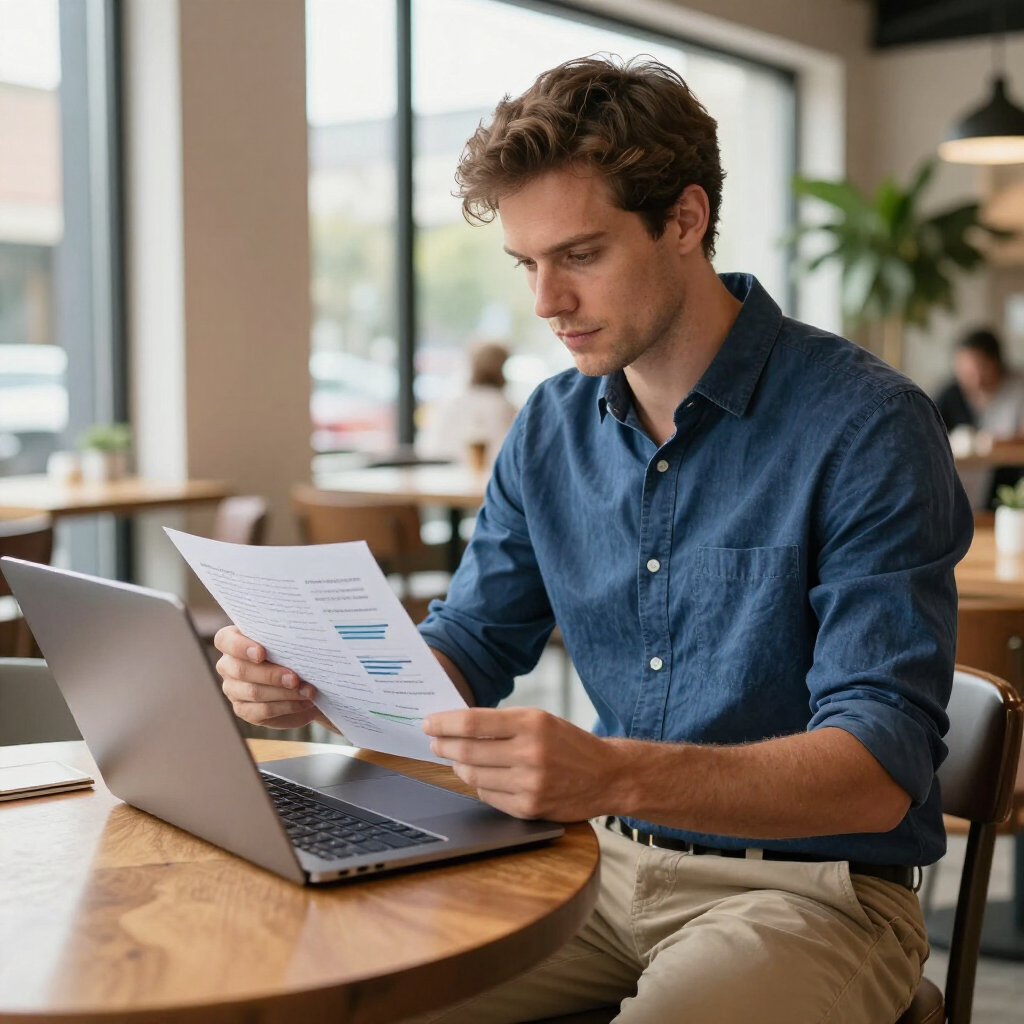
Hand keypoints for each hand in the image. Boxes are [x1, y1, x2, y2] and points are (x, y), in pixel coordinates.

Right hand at [214, 625, 337, 731]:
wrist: (303, 681)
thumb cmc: (292, 653)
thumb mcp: (288, 641)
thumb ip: (284, 639)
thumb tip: (299, 641)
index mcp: (232, 641)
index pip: (225, 640)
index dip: (240, 647)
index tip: (261, 654)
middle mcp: (228, 665)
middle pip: (241, 671)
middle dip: (271, 675)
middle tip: (295, 678)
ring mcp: (233, 689)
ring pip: (254, 692)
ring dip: (285, 692)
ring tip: (308, 690)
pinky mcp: (244, 710)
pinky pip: (262, 711)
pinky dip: (287, 706)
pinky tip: (304, 701)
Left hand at [422, 706, 621, 820]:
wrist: (608, 776)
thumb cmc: (570, 744)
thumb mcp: (541, 719)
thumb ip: (502, 722)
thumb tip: (458, 726)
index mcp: (532, 723)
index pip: (473, 723)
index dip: (445, 723)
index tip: (429, 723)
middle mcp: (530, 753)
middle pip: (467, 751)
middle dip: (444, 745)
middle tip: (435, 742)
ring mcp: (529, 784)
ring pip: (473, 776)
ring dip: (459, 767)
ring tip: (457, 759)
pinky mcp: (529, 809)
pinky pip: (488, 796)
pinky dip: (480, 785)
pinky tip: (483, 777)